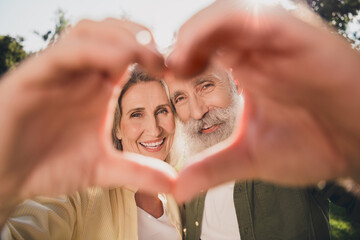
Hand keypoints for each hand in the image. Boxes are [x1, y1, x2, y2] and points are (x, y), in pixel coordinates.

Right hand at [0, 18, 175, 222]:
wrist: (6, 178)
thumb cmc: (49, 166)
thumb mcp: (102, 168)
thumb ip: (136, 171)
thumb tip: (174, 182)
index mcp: (98, 87)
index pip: (129, 52)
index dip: (155, 54)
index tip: (178, 68)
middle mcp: (80, 74)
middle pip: (112, 32)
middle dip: (142, 37)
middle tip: (165, 58)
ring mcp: (57, 72)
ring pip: (89, 32)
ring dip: (121, 36)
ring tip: (146, 54)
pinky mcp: (33, 76)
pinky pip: (65, 52)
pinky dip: (93, 50)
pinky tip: (118, 61)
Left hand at [168, 0, 359, 201]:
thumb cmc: (314, 144)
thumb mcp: (252, 156)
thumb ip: (214, 167)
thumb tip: (178, 189)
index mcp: (247, 67)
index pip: (202, 47)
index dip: (176, 57)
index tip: (159, 78)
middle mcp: (259, 47)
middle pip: (206, 27)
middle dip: (179, 43)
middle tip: (161, 68)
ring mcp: (275, 37)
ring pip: (223, 14)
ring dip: (192, 33)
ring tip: (176, 63)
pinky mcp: (294, 32)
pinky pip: (250, 16)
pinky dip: (216, 27)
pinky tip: (197, 53)